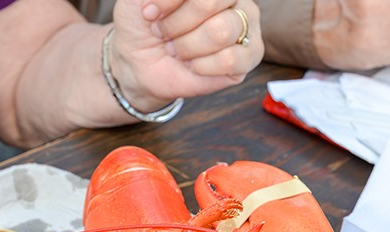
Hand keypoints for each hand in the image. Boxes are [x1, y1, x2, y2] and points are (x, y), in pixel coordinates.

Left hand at [108, 0, 263, 111]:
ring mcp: (246, 26)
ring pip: (220, 32)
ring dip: (188, 46)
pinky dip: (202, 66)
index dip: (170, 1)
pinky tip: (194, 65)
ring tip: (178, 49)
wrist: (140, 63)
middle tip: (164, 33)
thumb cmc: (144, 24)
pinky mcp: (249, 57)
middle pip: (211, 3)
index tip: (148, 12)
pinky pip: (230, 60)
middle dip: (177, 24)